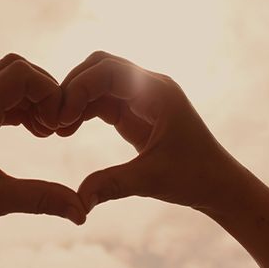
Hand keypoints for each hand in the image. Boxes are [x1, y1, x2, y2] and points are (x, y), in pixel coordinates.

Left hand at [0, 54, 86, 246]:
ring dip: (31, 100)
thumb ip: (42, 199)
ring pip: (3, 83)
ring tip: (47, 133)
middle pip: (14, 68)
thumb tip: (83, 212)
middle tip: (56, 125)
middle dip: (43, 90)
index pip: (21, 73)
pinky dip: (17, 109)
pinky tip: (32, 134)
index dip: (50, 92)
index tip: (58, 127)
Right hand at [57, 51, 251, 214]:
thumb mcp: (151, 181)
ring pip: (97, 81)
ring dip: (74, 99)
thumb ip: (113, 185)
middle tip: (52, 119)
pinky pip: (100, 100)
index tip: (61, 117)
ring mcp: (141, 97)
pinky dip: (81, 110)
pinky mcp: (134, 112)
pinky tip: (65, 131)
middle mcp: (149, 86)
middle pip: (99, 66)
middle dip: (72, 87)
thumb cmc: (194, 177)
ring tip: (55, 129)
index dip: (80, 87)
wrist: (216, 184)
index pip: (109, 69)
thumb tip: (78, 202)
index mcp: (158, 92)